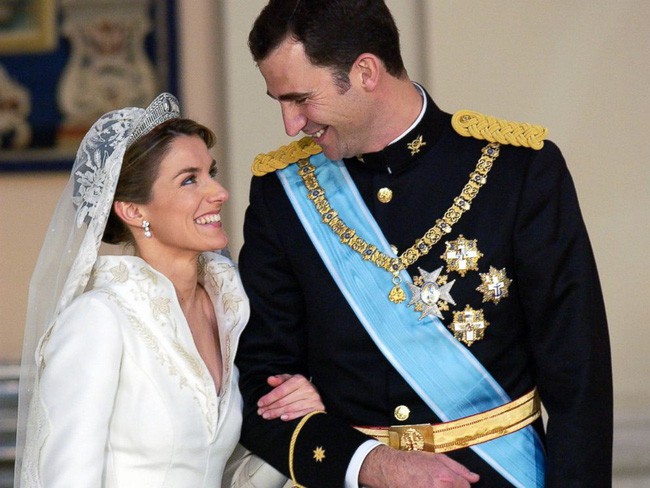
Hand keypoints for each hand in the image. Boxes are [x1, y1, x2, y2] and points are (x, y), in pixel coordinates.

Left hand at [257, 374, 324, 420]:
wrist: (317, 394)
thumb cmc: (299, 387)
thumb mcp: (290, 380)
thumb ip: (279, 380)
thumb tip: (269, 379)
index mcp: (299, 380)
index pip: (281, 390)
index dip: (269, 397)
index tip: (259, 403)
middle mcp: (307, 389)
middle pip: (284, 400)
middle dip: (270, 407)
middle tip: (260, 412)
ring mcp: (313, 399)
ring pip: (290, 408)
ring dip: (276, 413)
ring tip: (266, 416)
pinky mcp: (317, 408)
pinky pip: (301, 414)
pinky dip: (291, 416)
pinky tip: (282, 418)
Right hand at [359, 445, 479, 487]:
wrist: (389, 469)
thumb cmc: (411, 462)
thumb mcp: (436, 457)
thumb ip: (458, 468)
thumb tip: (474, 478)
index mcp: (445, 478)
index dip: (462, 485)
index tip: (456, 483)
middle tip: (441, 483)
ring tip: (432, 483)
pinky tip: (426, 486)